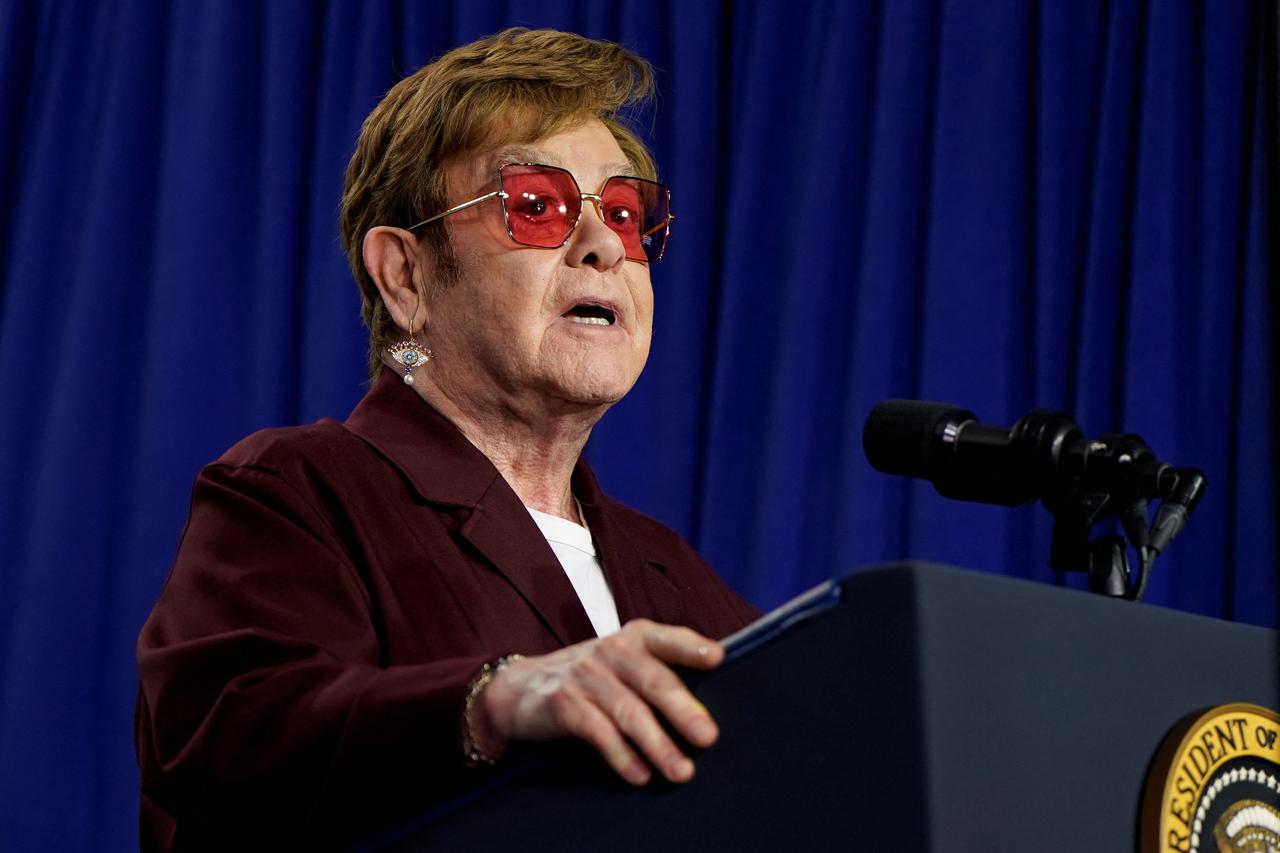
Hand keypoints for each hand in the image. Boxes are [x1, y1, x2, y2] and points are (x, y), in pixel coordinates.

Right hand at [471, 619, 724, 784]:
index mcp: (634, 638)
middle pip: (653, 680)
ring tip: (681, 771)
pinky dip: (622, 756)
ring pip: (629, 712)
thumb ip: (660, 670)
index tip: (717, 658)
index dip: (691, 646)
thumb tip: (711, 706)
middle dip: (683, 710)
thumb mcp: (622, 661)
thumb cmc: (591, 677)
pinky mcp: (565, 704)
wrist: (521, 688)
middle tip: (708, 737)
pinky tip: (640, 775)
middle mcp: (611, 650)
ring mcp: (586, 676)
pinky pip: (598, 733)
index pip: (667, 638)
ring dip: (658, 745)